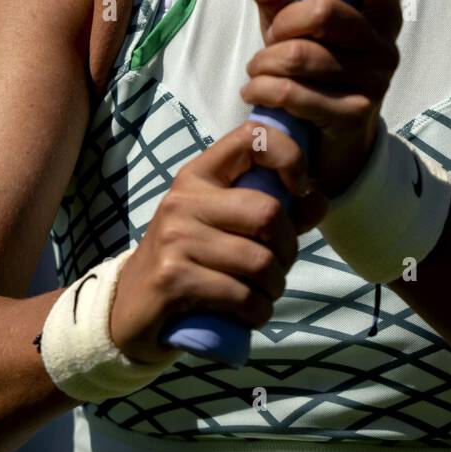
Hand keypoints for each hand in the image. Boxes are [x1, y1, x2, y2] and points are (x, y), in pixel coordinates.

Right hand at [109, 122, 328, 362]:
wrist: (130, 309)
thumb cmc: (188, 261)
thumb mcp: (226, 228)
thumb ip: (275, 211)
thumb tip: (319, 199)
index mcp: (199, 176)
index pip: (251, 137)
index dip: (289, 156)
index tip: (300, 188)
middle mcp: (184, 200)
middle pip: (267, 213)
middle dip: (289, 249)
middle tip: (279, 268)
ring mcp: (175, 239)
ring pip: (260, 262)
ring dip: (274, 288)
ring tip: (263, 295)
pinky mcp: (172, 279)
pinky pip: (241, 296)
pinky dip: (258, 312)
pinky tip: (250, 314)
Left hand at [240, 0, 401, 198]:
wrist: (329, 139)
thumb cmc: (312, 69)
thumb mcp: (292, 26)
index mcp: (381, 12)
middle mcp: (386, 44)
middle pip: (324, 12)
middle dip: (281, 24)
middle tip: (271, 41)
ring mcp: (376, 81)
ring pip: (300, 55)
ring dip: (264, 63)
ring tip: (257, 70)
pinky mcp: (355, 114)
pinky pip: (294, 93)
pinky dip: (262, 90)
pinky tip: (254, 92)